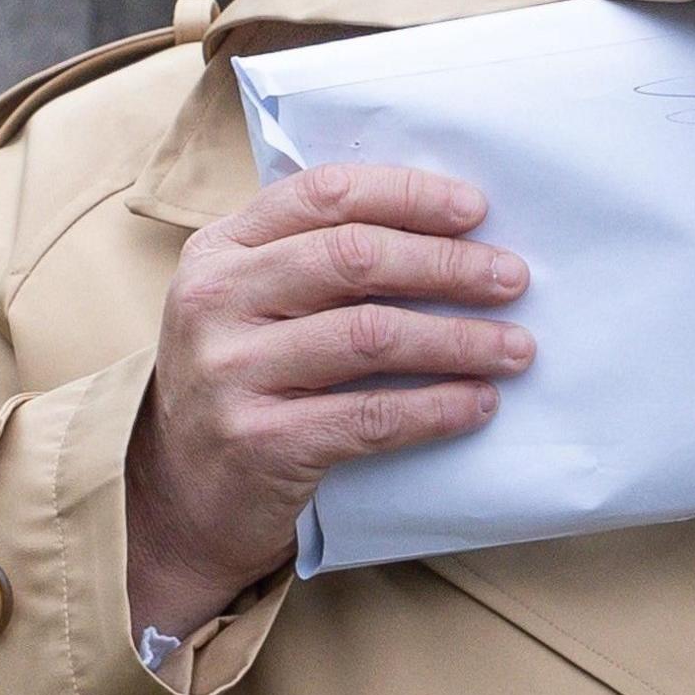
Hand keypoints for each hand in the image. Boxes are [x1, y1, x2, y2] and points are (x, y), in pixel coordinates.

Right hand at [127, 166, 532, 641]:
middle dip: (448, 264)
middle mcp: (216, 301)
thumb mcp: (247, 304)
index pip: (325, 194)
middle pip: (355, 257)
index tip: (476, 211)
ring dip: (459, 339)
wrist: (179, 499)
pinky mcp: (259, 442)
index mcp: (219, 249)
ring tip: (516, 347)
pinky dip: (435, 408)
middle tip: (513, 278)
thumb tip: (446, 230)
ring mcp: (231, 372)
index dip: (408, 195)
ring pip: (371, 335)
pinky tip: (478, 403)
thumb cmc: (240, 385)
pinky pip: (369, 417)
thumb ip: (313, 259)